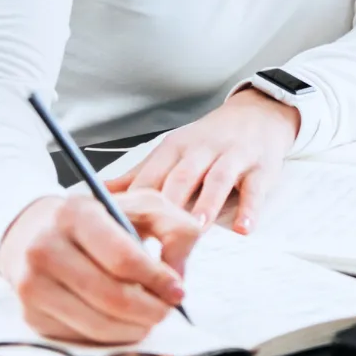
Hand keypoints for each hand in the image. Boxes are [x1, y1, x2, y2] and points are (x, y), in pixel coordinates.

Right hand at [0, 190, 200, 344]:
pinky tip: (122, 320)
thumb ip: (175, 229)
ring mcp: (33, 284)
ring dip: (134, 327)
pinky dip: (111, 336)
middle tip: (167, 309)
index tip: (177, 290)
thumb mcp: (143, 206)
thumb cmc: (102, 219)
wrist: (37, 231)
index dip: (156, 279)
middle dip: (150, 310)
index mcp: (75, 213)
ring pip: (97, 324)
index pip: (122, 258)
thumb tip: (177, 277)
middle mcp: (46, 248)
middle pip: (111, 297)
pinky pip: (81, 337)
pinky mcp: (31, 315)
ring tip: (150, 316)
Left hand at [104, 89, 299, 232]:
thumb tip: (95, 193)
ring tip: (196, 229)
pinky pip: (254, 189)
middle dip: (168, 208)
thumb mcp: (172, 151)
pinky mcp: (260, 167)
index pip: (151, 177)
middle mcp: (202, 150)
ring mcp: (232, 156)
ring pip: (217, 180)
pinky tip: (243, 229)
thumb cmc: (208, 140)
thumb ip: (138, 175)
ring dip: (206, 204)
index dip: (135, 204)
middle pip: (181, 177)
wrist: (256, 113)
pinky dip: (250, 209)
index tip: (122, 233)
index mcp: (174, 149)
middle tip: (156, 241)